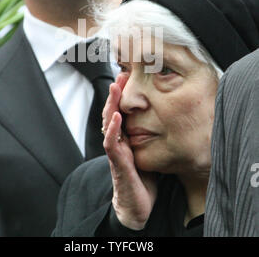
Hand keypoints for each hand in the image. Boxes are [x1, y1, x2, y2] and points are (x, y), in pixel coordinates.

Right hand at [102, 74, 157, 230]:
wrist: (137, 204)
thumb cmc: (143, 177)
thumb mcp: (148, 151)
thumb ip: (151, 135)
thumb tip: (169, 117)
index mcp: (124, 137)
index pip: (120, 110)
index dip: (122, 94)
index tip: (127, 75)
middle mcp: (118, 141)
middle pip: (112, 111)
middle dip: (115, 93)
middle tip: (121, 74)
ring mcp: (116, 151)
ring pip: (109, 123)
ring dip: (111, 104)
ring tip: (115, 87)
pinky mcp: (118, 164)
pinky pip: (112, 145)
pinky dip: (113, 130)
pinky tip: (117, 117)